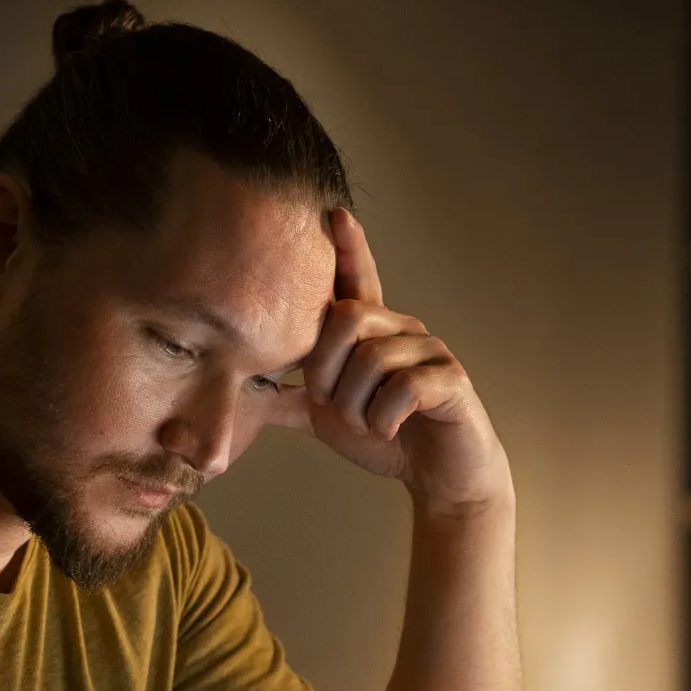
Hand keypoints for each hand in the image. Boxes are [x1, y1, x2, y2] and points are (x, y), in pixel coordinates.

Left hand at [274, 209, 512, 515]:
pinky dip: (383, 419)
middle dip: (324, 368)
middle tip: (326, 402)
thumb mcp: (327, 417)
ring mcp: (429, 352)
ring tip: (365, 424)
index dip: (348, 248)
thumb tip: (239, 390)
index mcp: (372, 332)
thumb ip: (289, 398)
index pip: (357, 280)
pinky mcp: (450, 380)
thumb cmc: (387, 436)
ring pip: (372, 358)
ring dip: (354, 405)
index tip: (334, 214)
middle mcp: (402, 330)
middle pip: (348, 317)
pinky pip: (403, 388)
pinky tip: (388, 430)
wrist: (438, 476)